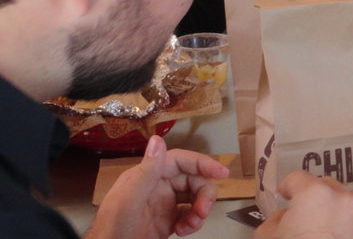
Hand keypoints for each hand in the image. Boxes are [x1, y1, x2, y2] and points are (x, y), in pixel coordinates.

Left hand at [87, 136, 228, 238]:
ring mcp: (164, 204)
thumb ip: (146, 171)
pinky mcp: (167, 221)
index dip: (203, 163)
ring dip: (200, 210)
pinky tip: (184, 232)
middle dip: (204, 194)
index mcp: (148, 175)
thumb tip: (157, 138)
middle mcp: (158, 186)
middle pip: (193, 180)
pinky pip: (189, 215)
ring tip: (192, 225)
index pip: (181, 161)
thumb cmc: (114, 228)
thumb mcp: (128, 200)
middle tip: (203, 212)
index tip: (222, 173)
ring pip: (195, 198)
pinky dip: (193, 223)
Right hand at [255, 171, 352, 238]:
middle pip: (330, 187)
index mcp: (313, 195)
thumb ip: (276, 221)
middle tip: (307, 215)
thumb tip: (286, 217)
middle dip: (318, 198)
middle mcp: (344, 199)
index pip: (298, 179)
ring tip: (335, 224)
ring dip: (346, 208)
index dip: (289, 187)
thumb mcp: (267, 238)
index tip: (286, 195)